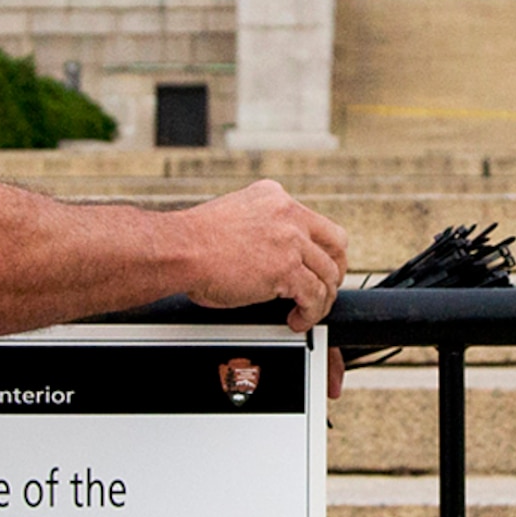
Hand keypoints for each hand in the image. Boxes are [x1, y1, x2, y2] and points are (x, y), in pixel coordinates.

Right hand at [172, 179, 348, 331]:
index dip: (321, 248)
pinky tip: (296, 320)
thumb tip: (269, 256)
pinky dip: (310, 313)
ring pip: (327, 274)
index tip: (316, 264)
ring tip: (306, 312)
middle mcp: (287, 213)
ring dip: (321, 299)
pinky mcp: (287, 268)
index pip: (315, 222)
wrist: (178, 250)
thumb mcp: (234, 218)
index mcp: (274, 197)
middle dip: (335, 270)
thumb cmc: (193, 242)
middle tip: (326, 289)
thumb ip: (260, 228)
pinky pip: (314, 296)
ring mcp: (290, 239)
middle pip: (337, 243)